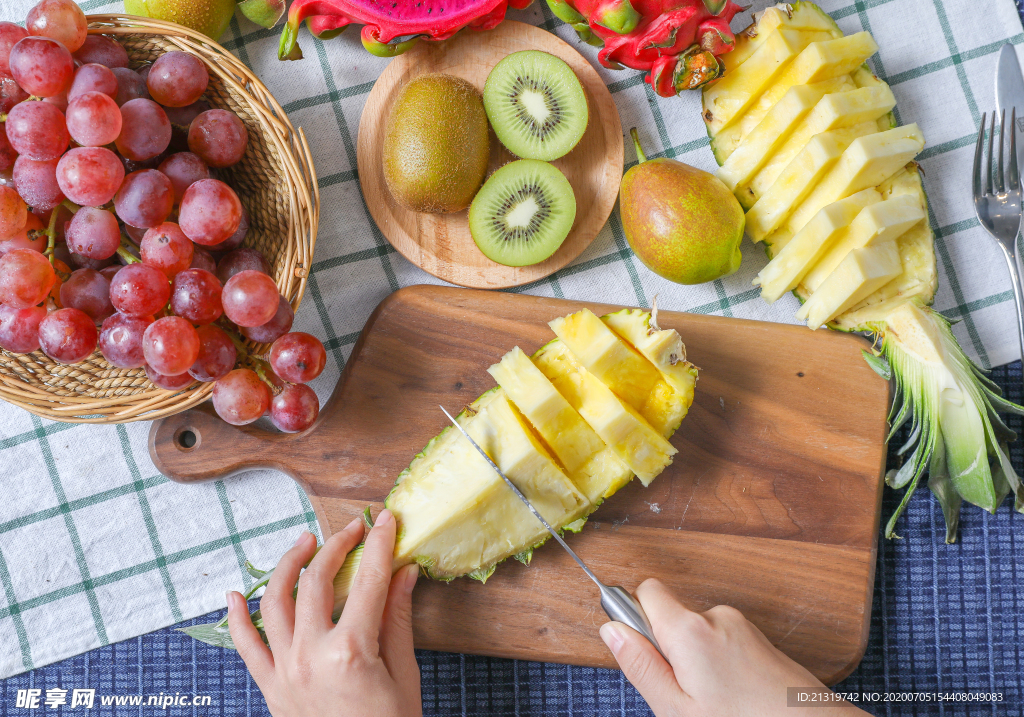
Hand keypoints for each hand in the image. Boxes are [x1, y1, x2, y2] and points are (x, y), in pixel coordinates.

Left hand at [227, 509, 421, 716]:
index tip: (383, 520)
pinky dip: (235, 617)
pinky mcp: (270, 688)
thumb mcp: (403, 674)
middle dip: (336, 547)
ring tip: (306, 543)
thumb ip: (397, 619)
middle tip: (354, 529)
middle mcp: (310, 656)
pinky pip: (244, 646)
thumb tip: (402, 573)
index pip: (366, 580)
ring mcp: (284, 671)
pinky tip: (235, 593)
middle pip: (316, 582)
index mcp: (350, 652)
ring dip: (289, 565)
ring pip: (275, 601)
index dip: (377, 545)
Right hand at [600, 579, 868, 716]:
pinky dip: (721, 666)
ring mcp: (742, 626)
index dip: (637, 617)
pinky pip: (723, 643)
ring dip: (698, 662)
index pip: (646, 590)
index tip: (642, 650)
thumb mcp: (676, 709)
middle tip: (685, 693)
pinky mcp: (760, 639)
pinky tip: (735, 697)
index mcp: (690, 629)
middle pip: (672, 616)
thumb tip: (611, 630)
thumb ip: (640, 665)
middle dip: (670, 649)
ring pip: (698, 634)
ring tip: (716, 701)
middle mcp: (717, 616)